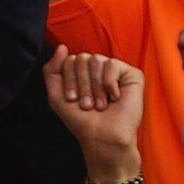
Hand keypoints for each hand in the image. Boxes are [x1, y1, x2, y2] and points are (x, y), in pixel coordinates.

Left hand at [43, 46, 145, 183]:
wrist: (102, 137)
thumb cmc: (81, 120)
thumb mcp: (56, 96)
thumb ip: (52, 70)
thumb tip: (62, 47)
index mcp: (82, 72)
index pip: (69, 60)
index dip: (69, 81)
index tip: (73, 101)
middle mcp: (98, 68)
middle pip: (82, 58)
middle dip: (82, 85)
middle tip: (88, 105)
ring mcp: (115, 70)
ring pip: (96, 60)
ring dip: (95, 88)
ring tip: (100, 104)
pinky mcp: (131, 74)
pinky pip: (112, 65)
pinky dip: (109, 84)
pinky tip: (114, 97)